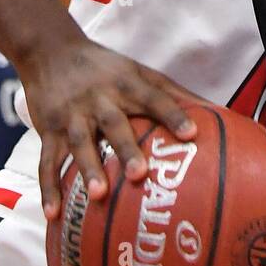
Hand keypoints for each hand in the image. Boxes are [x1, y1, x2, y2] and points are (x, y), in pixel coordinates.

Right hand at [24, 37, 196, 218]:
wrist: (49, 50)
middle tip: (140, 174)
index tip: (192, 135)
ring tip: (99, 195)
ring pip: (80, 143)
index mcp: (126, 84)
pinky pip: (46, 160)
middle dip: (126, 149)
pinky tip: (53, 214)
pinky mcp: (48, 129)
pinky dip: (48, 187)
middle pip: (114, 124)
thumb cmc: (105, 68)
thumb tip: (219, 114)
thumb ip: (175, 95)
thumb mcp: (139, 71)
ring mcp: (71, 115)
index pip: (153, 98)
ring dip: (88, 168)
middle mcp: (99, 99)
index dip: (172, 115)